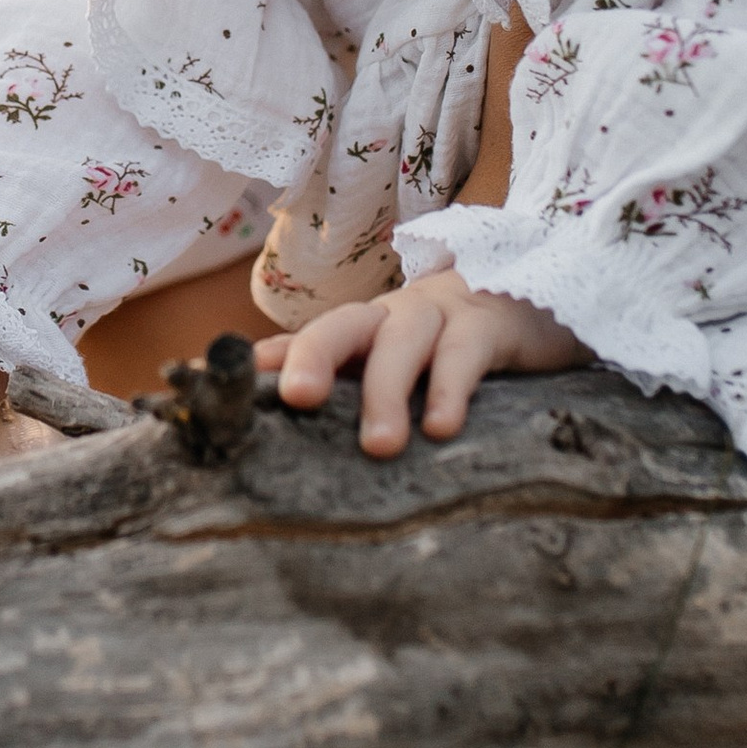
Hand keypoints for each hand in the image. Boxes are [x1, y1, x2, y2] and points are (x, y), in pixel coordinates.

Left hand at [258, 270, 587, 459]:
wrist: (535, 302)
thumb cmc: (447, 346)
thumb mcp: (391, 362)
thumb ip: (335, 376)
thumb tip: (257, 390)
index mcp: (361, 332)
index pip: (302, 342)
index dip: (262, 361)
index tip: (211, 381)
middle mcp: (391, 318)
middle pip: (342, 325)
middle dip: (313, 357)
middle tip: (296, 400)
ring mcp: (441, 317)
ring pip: (403, 341)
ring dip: (388, 390)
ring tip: (381, 446)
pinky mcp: (491, 328)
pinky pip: (465, 354)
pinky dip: (451, 388)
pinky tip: (442, 428)